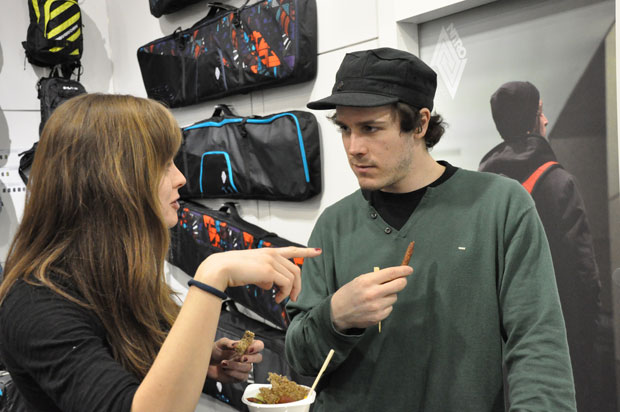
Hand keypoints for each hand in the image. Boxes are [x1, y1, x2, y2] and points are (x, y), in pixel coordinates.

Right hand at [195, 247, 321, 302]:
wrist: (221, 269)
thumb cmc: (232, 271)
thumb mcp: (252, 271)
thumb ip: (264, 276)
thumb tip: (271, 286)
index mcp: (268, 252)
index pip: (292, 250)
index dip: (306, 251)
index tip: (318, 251)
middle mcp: (272, 254)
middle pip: (296, 269)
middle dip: (298, 285)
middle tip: (293, 298)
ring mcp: (271, 261)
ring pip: (292, 278)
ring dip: (289, 292)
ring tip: (280, 300)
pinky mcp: (269, 270)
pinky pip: (286, 284)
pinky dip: (284, 294)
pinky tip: (276, 300)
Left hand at [207, 337, 263, 382]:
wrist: (206, 363)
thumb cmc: (214, 351)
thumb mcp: (220, 343)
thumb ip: (228, 343)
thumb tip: (237, 345)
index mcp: (245, 346)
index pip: (259, 345)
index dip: (257, 347)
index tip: (248, 349)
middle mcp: (247, 357)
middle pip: (259, 358)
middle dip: (252, 358)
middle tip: (241, 357)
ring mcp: (243, 368)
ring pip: (248, 368)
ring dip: (236, 365)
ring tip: (223, 363)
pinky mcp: (238, 377)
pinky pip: (242, 376)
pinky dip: (233, 372)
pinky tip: (225, 369)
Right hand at [330, 265, 412, 330]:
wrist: (338, 311)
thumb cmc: (351, 293)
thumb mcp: (360, 280)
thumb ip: (377, 278)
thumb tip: (397, 275)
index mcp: (367, 281)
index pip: (391, 273)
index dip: (403, 270)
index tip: (409, 270)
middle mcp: (373, 293)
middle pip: (399, 285)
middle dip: (402, 281)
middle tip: (401, 280)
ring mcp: (376, 306)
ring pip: (394, 297)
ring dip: (390, 295)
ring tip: (378, 296)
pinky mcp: (378, 317)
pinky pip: (390, 308)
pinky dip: (386, 306)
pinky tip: (375, 305)